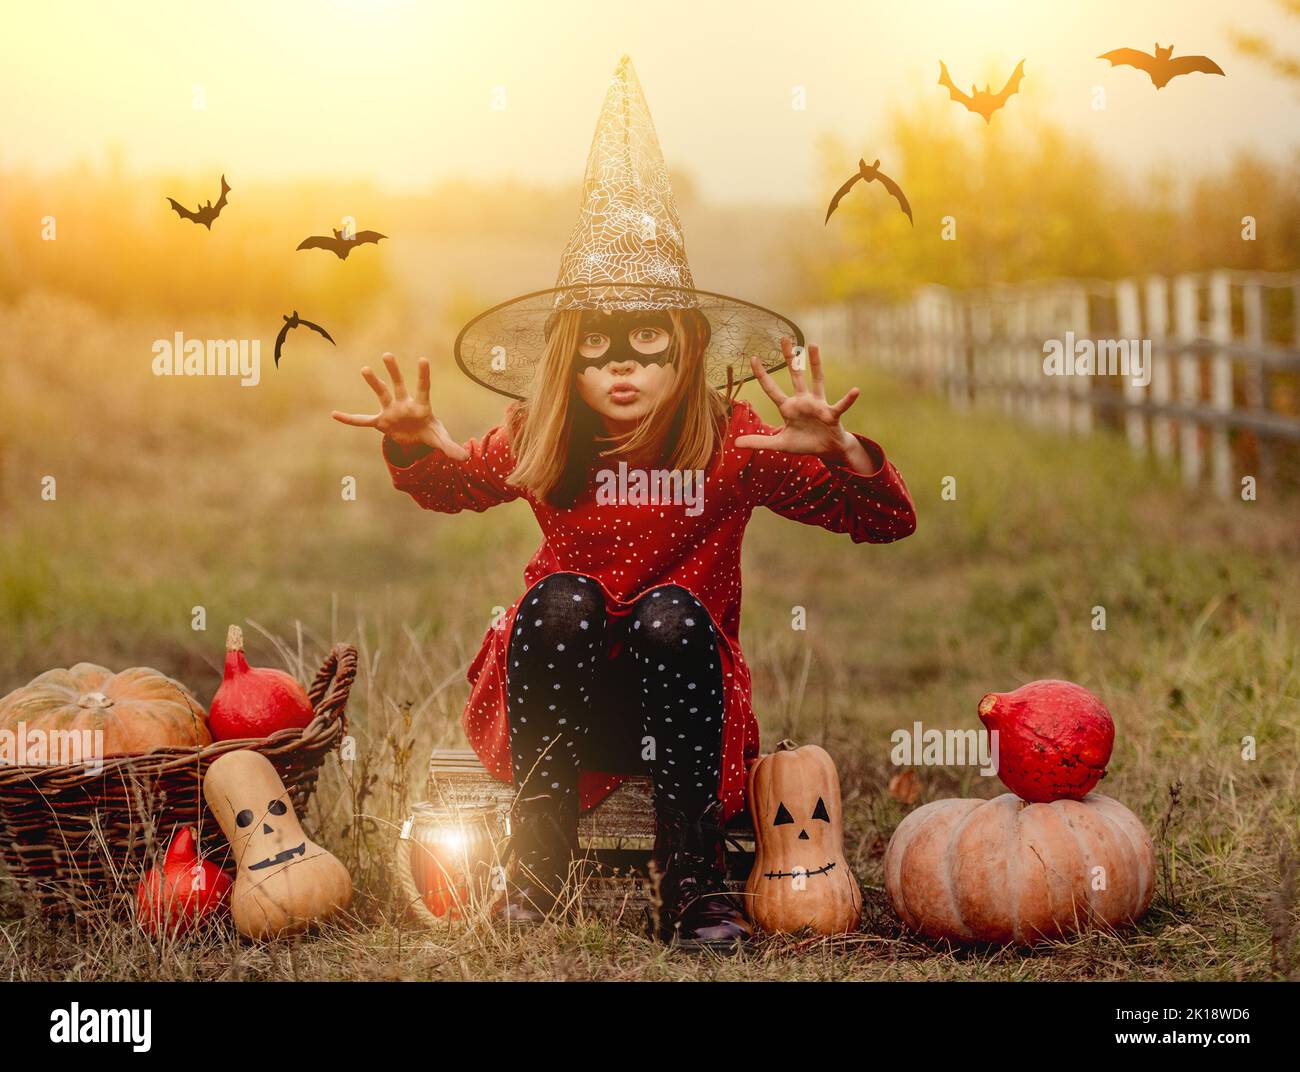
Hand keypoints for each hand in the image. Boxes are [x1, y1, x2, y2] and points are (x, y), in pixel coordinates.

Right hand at [331, 353, 468, 460]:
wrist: (417, 438)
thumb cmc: (430, 433)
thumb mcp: (441, 441)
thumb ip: (451, 448)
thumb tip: (465, 458)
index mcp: (421, 406)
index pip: (423, 388)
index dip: (423, 375)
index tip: (423, 359)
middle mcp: (404, 404)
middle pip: (399, 385)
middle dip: (394, 371)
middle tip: (387, 355)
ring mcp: (391, 411)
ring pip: (381, 394)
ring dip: (374, 382)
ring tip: (365, 369)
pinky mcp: (381, 422)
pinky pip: (363, 420)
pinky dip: (350, 419)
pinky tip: (335, 415)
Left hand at [734, 338, 872, 470]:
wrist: (826, 450)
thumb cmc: (804, 443)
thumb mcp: (779, 443)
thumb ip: (759, 441)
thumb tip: (735, 443)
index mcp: (788, 407)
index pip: (771, 388)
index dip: (762, 375)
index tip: (753, 358)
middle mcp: (803, 401)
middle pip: (795, 375)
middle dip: (790, 357)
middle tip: (785, 337)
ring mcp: (818, 405)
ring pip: (816, 380)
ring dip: (815, 364)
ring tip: (814, 345)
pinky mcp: (831, 414)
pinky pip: (840, 405)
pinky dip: (848, 399)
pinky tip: (855, 390)